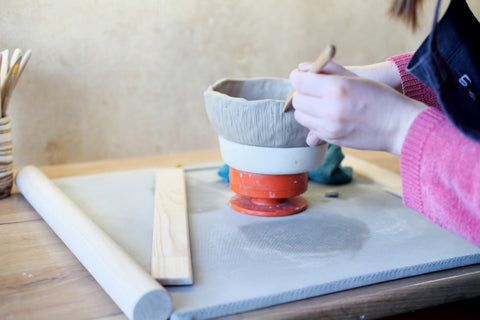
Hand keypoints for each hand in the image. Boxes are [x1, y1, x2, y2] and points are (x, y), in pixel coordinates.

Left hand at [290, 61, 425, 154]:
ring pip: (301, 116)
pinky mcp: (331, 139)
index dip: (297, 77)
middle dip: (301, 93)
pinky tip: (327, 116)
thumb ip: (328, 70)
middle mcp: (330, 108)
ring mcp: (329, 126)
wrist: (399, 125)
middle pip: (297, 100)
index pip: (299, 81)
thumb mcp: (356, 77)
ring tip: (319, 104)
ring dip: (305, 109)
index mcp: (335, 87)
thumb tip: (301, 68)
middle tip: (311, 90)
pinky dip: (314, 122)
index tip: (301, 76)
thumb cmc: (379, 96)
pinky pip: (311, 129)